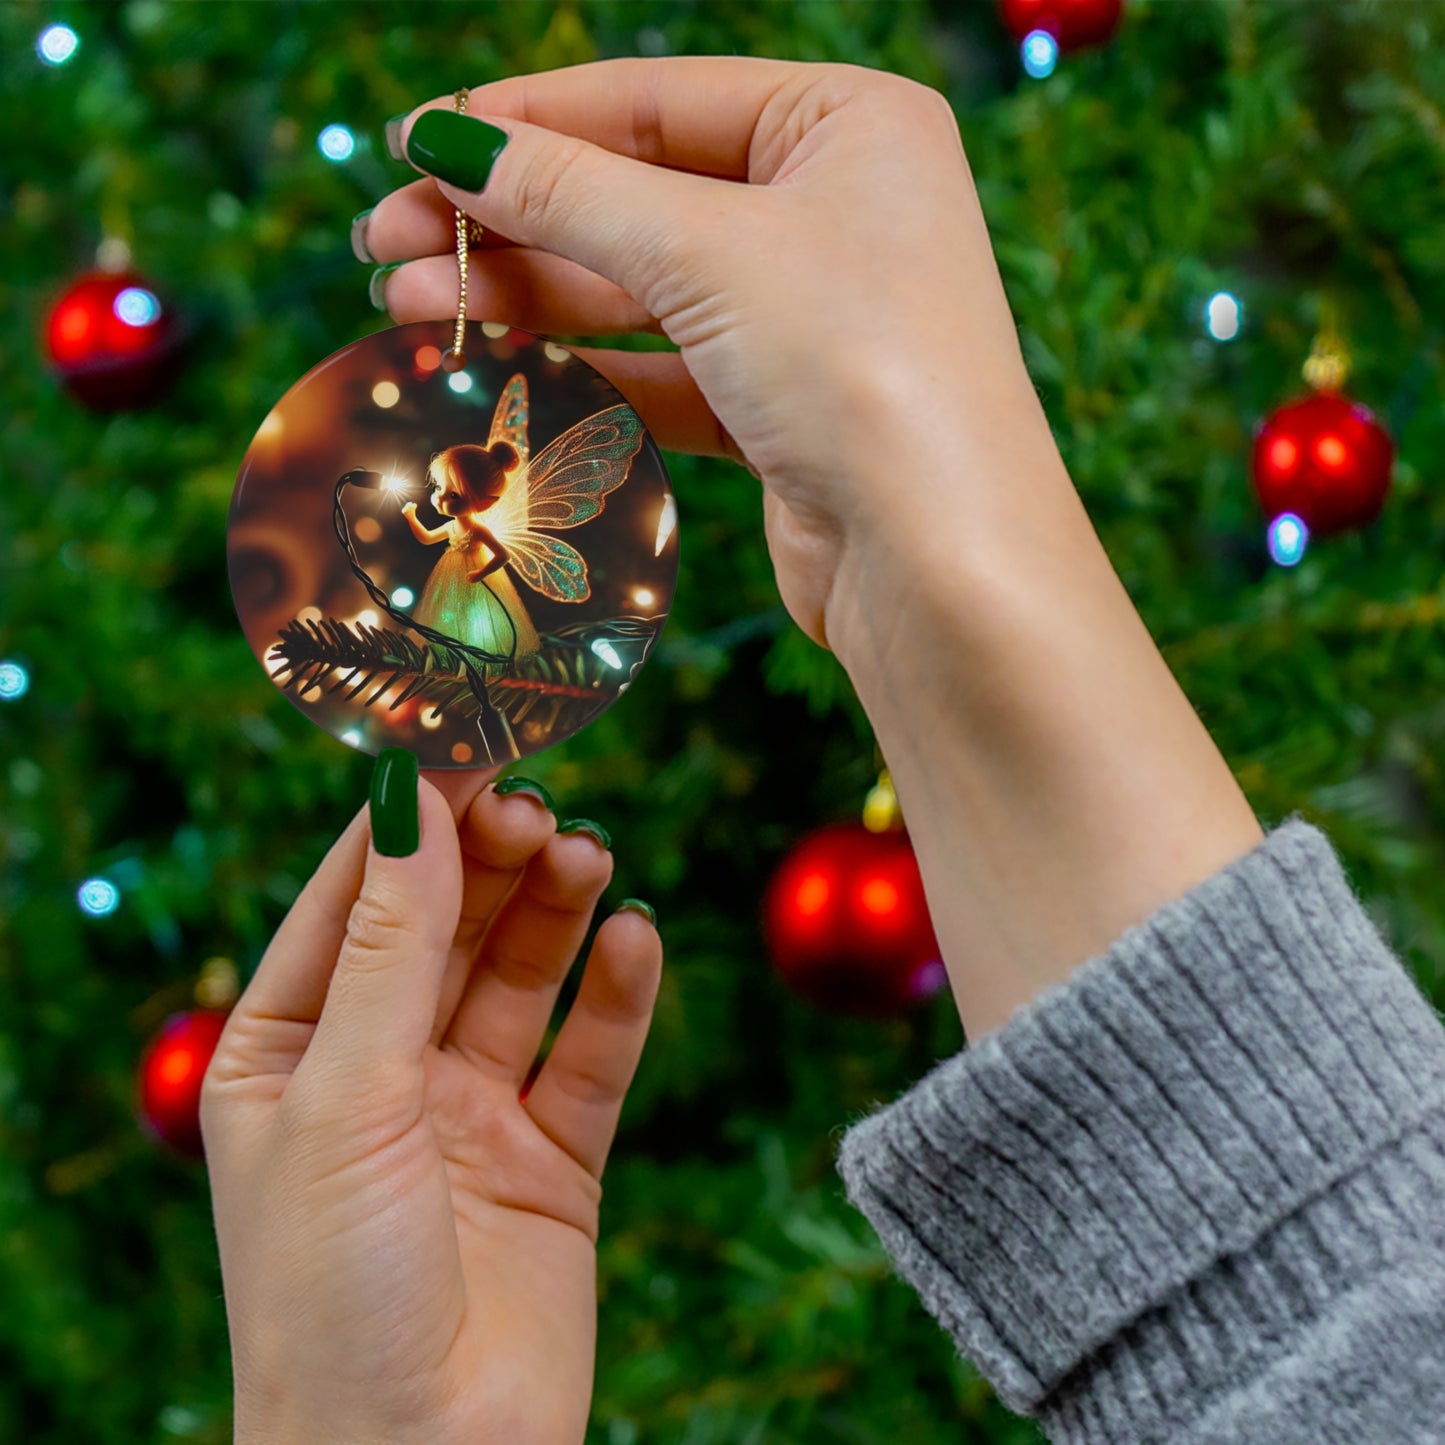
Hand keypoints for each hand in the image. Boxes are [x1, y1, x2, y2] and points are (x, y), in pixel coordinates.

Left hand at [201, 768, 661, 1444]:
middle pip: (446, 926)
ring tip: (588, 857)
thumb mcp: (346, 1097)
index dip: (409, 819)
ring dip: (555, 911)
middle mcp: (379, 1072)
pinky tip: (635, 941)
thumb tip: (413, 800)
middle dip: (490, 861)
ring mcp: (468, 1113)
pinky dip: (618, 995)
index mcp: (289, 1052)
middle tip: (538, 806)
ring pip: (521, 977)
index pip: (353, 899)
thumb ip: (391, 946)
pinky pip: (591, 1056)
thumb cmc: (332, 1293)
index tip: (465, 740)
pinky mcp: (552, 1160)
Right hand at [362, 57, 1057, 654]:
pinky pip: (663, 369)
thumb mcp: (706, 251)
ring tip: (406, 305)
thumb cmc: (859, 368)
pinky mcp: (783, 407)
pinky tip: (494, 365)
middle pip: (637, 195)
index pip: (656, 100)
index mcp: (848, 124)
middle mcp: (835, 209)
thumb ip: (570, 192)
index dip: (527, 120)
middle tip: (384, 242)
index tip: (414, 142)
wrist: (939, 561)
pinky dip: (582, 369)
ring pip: (641, 288)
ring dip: (526, 295)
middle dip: (508, 219)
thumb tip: (448, 141)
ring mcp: (810, 314)